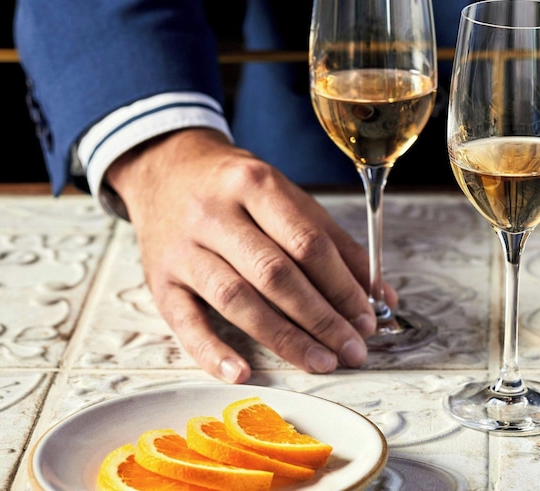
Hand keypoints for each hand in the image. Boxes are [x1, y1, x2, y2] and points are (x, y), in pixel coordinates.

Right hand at [106, 128, 395, 382]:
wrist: (167, 167)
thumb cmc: (238, 189)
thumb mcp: (287, 197)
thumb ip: (335, 245)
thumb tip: (379, 297)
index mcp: (256, 184)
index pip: (307, 243)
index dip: (341, 286)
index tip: (366, 319)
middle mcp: (215, 214)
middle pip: (274, 274)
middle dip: (320, 318)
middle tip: (351, 349)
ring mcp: (183, 248)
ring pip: (236, 298)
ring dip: (283, 338)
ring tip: (320, 362)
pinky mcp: (159, 280)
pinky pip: (184, 321)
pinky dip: (212, 351)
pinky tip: (244, 373)